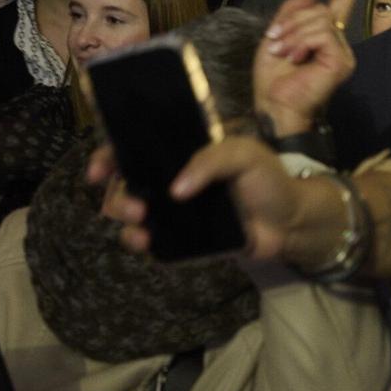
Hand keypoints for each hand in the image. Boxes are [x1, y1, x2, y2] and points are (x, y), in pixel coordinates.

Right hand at [88, 136, 312, 264]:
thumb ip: (211, 160)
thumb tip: (175, 190)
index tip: (99, 170)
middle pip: (123, 182)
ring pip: (129, 213)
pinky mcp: (180, 238)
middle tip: (136, 207)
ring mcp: (172, 210)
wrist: (290, 223)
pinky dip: (140, 242)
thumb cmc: (268, 179)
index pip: (134, 147)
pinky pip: (150, 241)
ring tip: (140, 227)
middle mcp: (169, 177)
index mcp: (180, 151)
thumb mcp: (245, 154)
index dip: (108, 155)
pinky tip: (147, 243)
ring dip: (124, 219)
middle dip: (116, 195)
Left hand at [253, 0, 361, 137]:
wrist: (274, 104)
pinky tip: (294, 58)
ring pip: (320, 19)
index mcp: (323, 35)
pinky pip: (322, 34)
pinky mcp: (342, 61)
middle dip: (293, 20)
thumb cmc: (274, 78)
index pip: (339, 1)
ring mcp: (342, 52)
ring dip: (293, 32)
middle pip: (320, 8)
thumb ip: (293, 12)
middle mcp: (338, 42)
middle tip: (275, 41)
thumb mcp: (276, 35)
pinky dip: (301, 41)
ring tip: (282, 52)